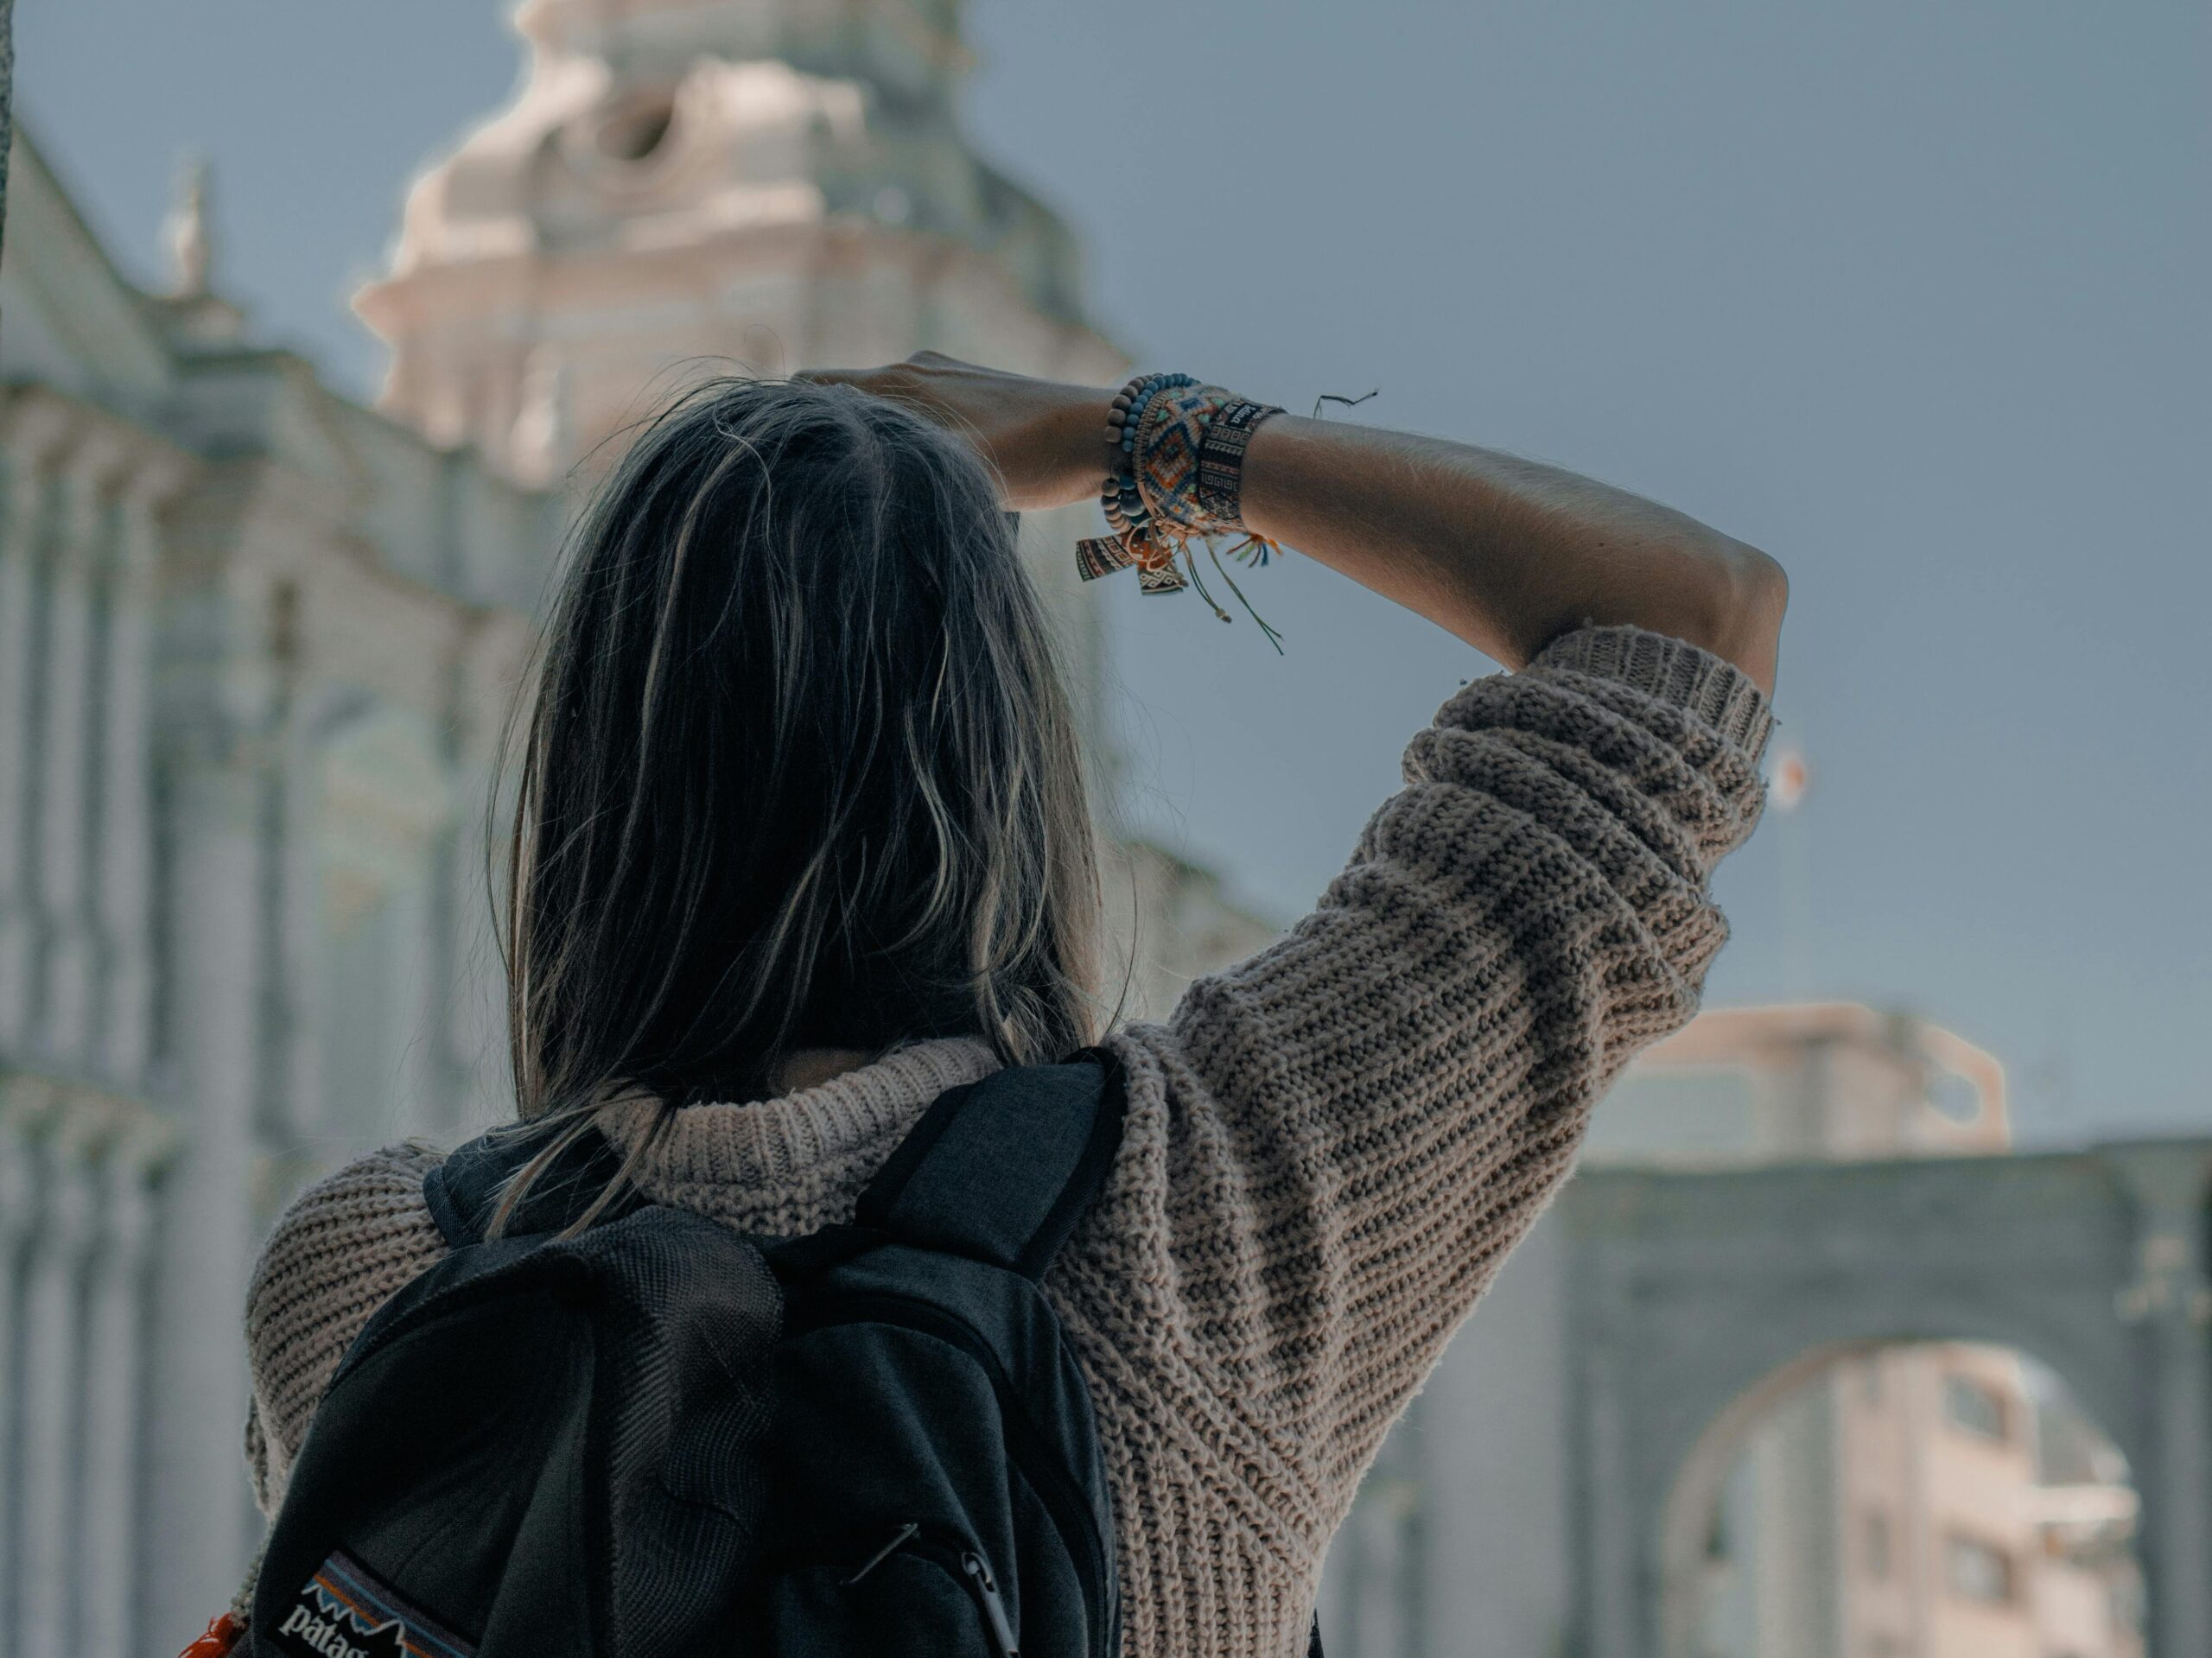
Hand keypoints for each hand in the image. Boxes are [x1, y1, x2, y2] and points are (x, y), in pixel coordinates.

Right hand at [793, 351, 1112, 510]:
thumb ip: (896, 462)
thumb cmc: (1033, 452)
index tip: (774, 455)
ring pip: (884, 406)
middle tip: (809, 479)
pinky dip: (906, 437)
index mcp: (900, 383)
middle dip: (824, 430)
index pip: (812, 388)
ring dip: (868, 436)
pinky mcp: (979, 396)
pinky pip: (921, 414)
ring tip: (860, 479)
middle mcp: (916, 371)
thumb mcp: (955, 464)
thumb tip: (835, 478)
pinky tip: (920, 469)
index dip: (788, 417)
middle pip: (844, 395)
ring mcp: (949, 380)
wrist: (1105, 434)